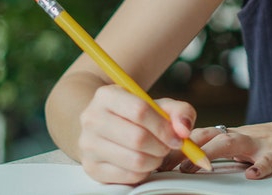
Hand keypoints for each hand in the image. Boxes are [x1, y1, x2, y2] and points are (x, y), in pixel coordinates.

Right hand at [76, 85, 196, 183]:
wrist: (106, 127)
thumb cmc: (136, 115)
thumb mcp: (159, 106)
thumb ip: (179, 111)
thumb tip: (183, 129)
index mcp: (107, 96)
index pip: (140, 110)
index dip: (164, 127)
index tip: (178, 137)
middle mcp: (91, 119)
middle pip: (137, 138)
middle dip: (161, 146)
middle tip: (168, 146)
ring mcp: (88, 145)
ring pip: (134, 160)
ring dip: (155, 161)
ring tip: (157, 154)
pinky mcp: (91, 168)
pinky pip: (127, 176)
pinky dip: (143, 172)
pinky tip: (144, 163)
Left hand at [173, 118, 271, 178]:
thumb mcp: (251, 146)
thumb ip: (228, 153)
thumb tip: (196, 165)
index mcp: (235, 135)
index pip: (200, 137)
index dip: (178, 146)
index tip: (157, 159)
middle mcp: (244, 135)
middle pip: (209, 137)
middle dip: (185, 149)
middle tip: (165, 164)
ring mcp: (262, 142)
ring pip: (232, 143)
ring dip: (211, 154)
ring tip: (195, 167)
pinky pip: (269, 160)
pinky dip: (260, 167)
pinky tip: (251, 176)